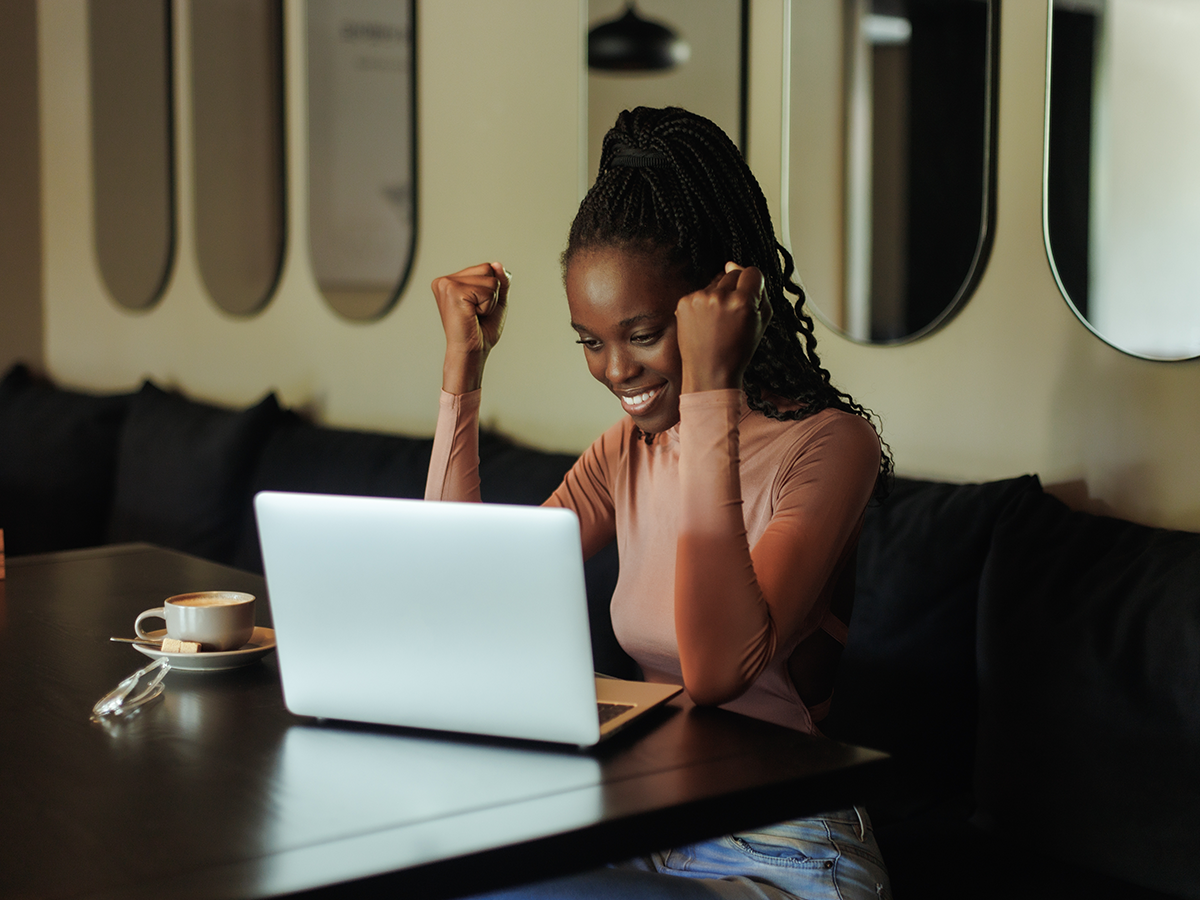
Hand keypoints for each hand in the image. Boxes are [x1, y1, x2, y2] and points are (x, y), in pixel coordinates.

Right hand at [430, 262, 509, 392]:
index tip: (478, 308)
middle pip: (488, 268)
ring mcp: (446, 284)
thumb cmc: (481, 330)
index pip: (487, 267)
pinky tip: (473, 316)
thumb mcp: (496, 300)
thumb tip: (497, 264)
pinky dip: (488, 306)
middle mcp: (445, 280)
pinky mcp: (453, 291)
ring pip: (490, 279)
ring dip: (490, 301)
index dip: (492, 290)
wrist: (472, 352)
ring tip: (475, 315)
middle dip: (492, 293)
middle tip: (477, 313)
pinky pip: (488, 290)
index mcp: (451, 280)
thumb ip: (500, 280)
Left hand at [676, 262, 771, 393]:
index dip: (752, 285)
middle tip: (732, 315)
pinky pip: (700, 293)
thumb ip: (758, 291)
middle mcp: (720, 297)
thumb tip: (733, 264)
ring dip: (718, 296)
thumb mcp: (761, 322)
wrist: (710, 371)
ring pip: (715, 283)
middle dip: (735, 290)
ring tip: (717, 322)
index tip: (749, 298)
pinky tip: (704, 324)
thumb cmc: (738, 350)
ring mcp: (700, 299)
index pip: (752, 272)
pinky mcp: (684, 303)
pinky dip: (703, 305)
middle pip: (732, 274)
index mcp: (743, 302)